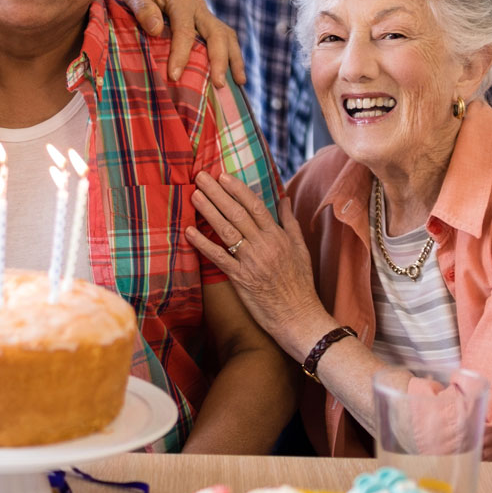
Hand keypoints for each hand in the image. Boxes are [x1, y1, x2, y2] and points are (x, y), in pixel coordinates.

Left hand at [104, 0, 245, 86]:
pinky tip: (234, 76)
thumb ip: (141, 7)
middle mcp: (197, 6)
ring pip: (226, 35)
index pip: (186, 30)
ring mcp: (203, 14)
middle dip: (219, 59)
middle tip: (218, 84)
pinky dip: (230, 56)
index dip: (181, 54)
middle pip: (217, 33)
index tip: (175, 76)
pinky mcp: (204, 22)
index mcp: (180, 0)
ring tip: (239, 82)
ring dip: (234, 58)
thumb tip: (156, 29)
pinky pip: (223, 38)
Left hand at [187, 171, 326, 353]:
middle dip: (217, 193)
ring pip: (226, 231)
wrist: (300, 317)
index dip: (237, 189)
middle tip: (200, 176)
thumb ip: (290, 222)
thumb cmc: (301, 284)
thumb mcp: (301, 249)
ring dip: (208, 211)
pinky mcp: (241, 280)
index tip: (223, 175)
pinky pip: (218, 258)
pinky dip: (203, 244)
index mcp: (278, 236)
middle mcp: (264, 246)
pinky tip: (189, 231)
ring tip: (194, 195)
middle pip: (237, 213)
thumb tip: (284, 198)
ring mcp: (251, 262)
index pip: (255, 206)